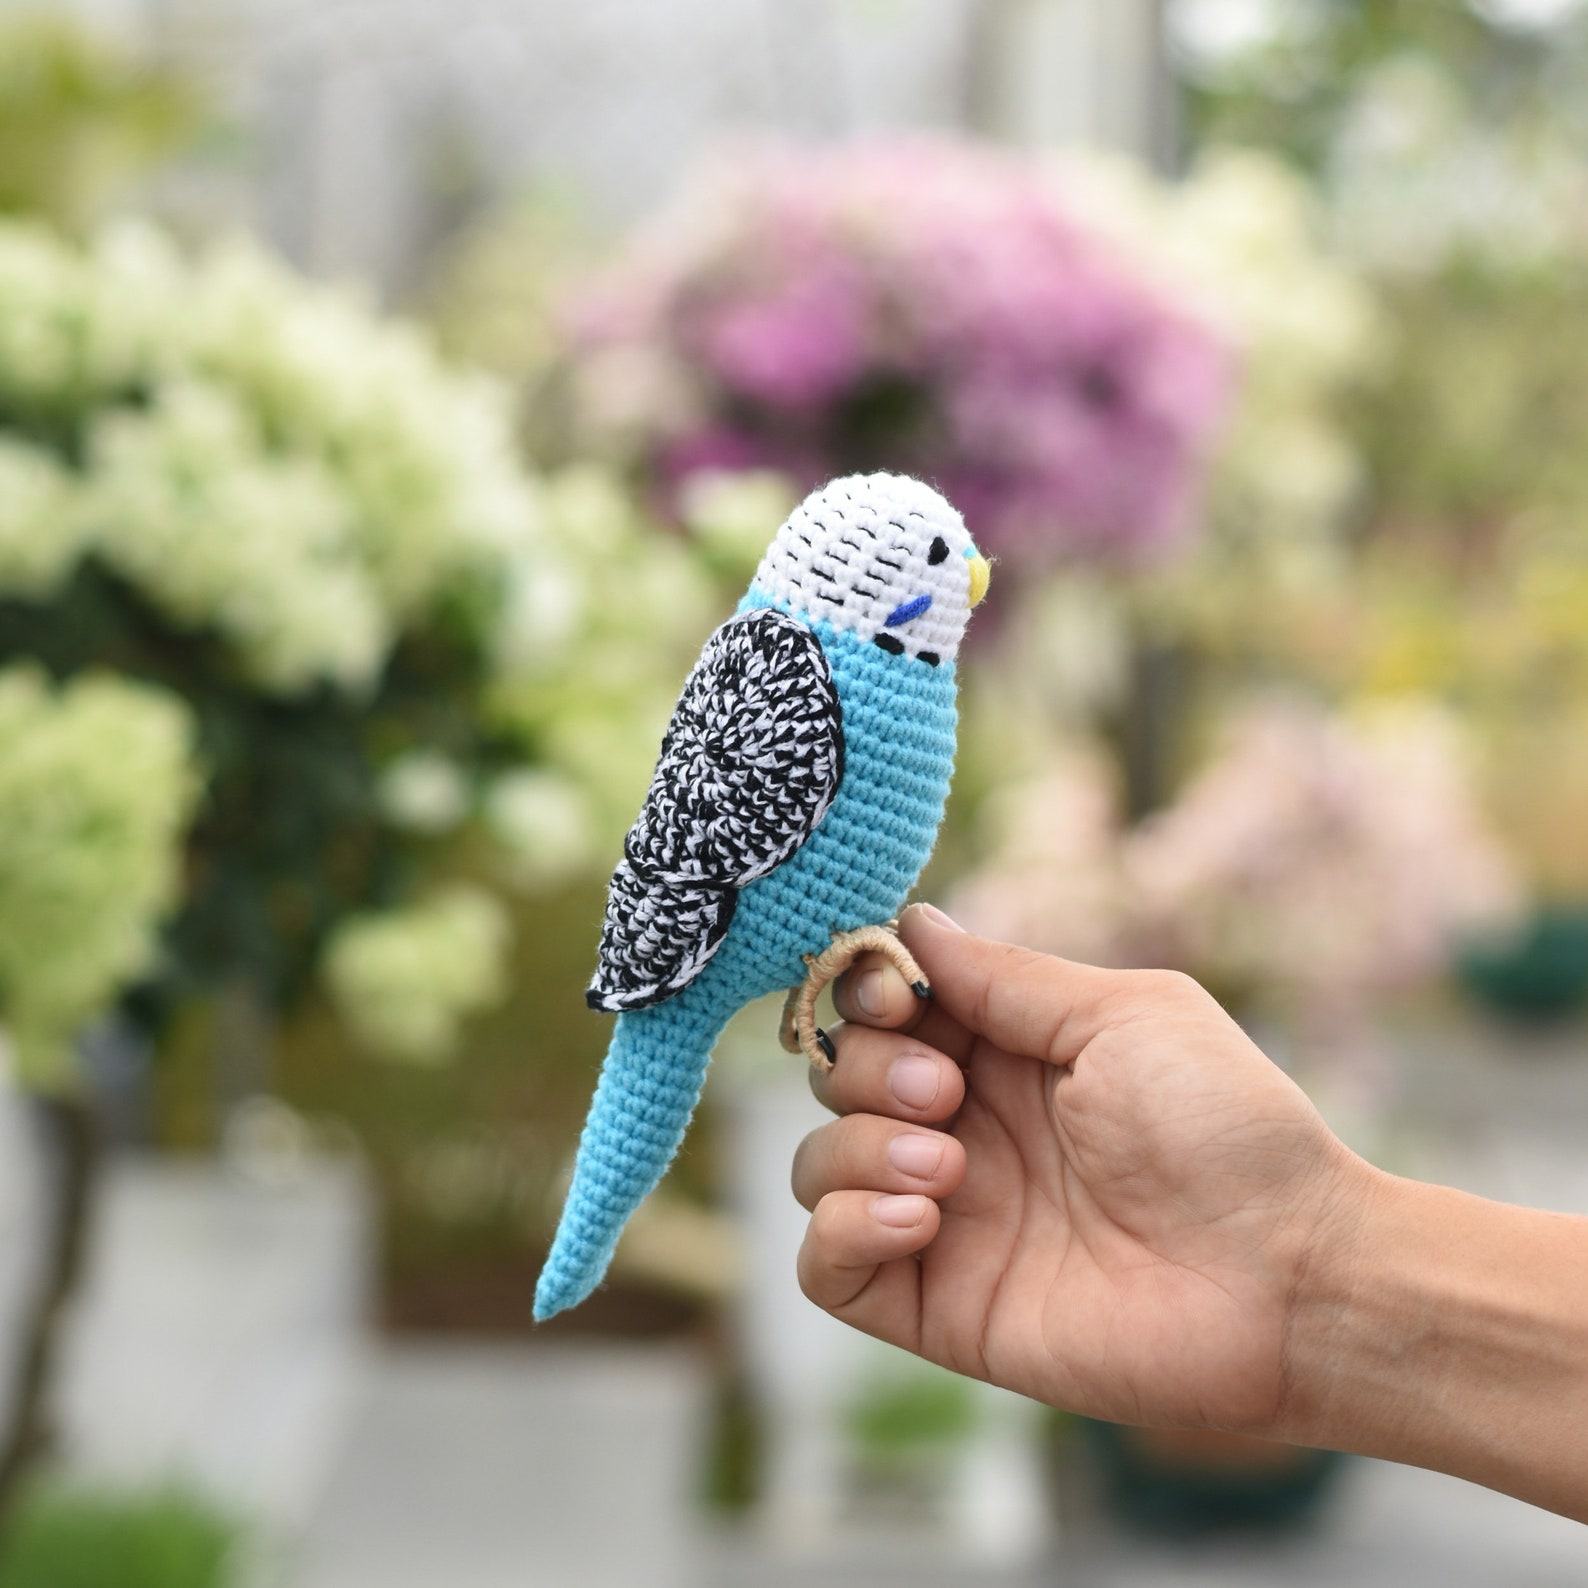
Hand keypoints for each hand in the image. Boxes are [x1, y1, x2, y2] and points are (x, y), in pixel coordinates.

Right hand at [793, 903, 1368, 1436]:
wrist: (1287, 1278)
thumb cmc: (1226, 1129)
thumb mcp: (1120, 1016)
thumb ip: (1005, 977)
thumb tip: (910, 921)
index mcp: (1003, 1053)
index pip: (882, 1007)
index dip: (866, 992)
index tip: (896, 996)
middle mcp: (962, 1128)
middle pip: (836, 1076)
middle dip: (866, 1069)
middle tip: (948, 1094)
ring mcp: (947, 1218)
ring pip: (816, 1166)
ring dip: (856, 1148)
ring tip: (943, 1164)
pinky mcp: (939, 1304)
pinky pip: (825, 1268)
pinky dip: (843, 1230)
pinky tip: (922, 1219)